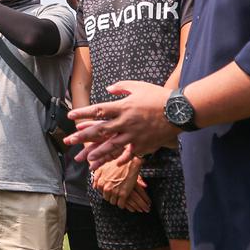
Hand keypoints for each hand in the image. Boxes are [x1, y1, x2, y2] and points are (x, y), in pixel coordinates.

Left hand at [65, 81, 179, 169]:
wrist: (179, 110)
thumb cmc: (159, 96)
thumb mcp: (138, 86)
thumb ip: (121, 87)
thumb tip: (108, 89)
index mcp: (123, 107)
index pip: (98, 110)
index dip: (83, 114)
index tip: (70, 117)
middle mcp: (125, 122)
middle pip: (100, 130)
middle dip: (82, 136)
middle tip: (69, 141)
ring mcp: (134, 135)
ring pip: (112, 146)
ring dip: (98, 152)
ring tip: (86, 159)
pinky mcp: (144, 144)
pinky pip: (130, 154)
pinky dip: (122, 159)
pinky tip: (114, 163)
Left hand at [92, 154, 148, 212]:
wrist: (129, 164)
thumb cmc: (117, 165)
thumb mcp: (103, 169)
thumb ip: (97, 178)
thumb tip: (94, 186)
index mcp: (101, 183)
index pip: (101, 193)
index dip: (106, 192)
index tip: (111, 190)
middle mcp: (106, 189)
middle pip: (107, 198)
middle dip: (111, 196)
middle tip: (116, 193)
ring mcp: (115, 192)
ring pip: (113, 202)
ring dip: (117, 200)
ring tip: (120, 196)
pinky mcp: (123, 195)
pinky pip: (121, 205)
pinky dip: (122, 204)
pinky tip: (124, 200)